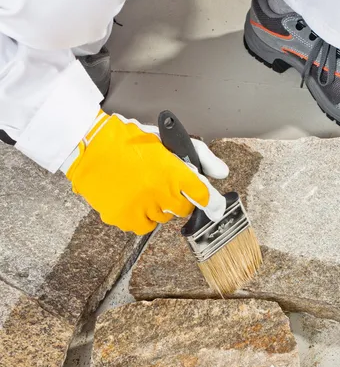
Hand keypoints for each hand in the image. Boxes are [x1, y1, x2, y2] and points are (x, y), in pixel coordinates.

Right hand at [64, 111, 228, 233]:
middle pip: (184, 209)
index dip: (211, 201)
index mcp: (173, 171)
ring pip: (163, 218)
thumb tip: (222, 174)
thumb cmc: (129, 140)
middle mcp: (160, 192)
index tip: (214, 206)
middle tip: (164, 185)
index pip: (202, 195)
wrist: (90, 146)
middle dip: (178, 198)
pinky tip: (133, 199)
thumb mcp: (168, 141)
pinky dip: (141, 216)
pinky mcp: (126, 218)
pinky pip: (144, 226)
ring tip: (143, 188)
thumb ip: (201, 156)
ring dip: (159, 207)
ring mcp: (143, 207)